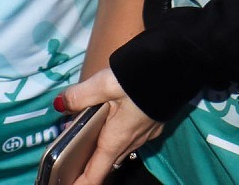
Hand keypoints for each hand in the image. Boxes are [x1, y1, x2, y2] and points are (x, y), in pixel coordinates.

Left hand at [61, 68, 163, 184]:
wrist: (179, 66)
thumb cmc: (141, 78)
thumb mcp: (104, 83)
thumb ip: (80, 95)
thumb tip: (60, 104)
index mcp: (116, 139)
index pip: (95, 174)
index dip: (80, 183)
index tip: (66, 184)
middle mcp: (132, 142)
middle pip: (106, 162)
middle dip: (89, 165)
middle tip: (70, 158)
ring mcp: (146, 134)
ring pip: (119, 148)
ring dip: (104, 147)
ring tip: (87, 135)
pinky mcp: (154, 123)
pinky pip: (132, 136)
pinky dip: (118, 134)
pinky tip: (113, 117)